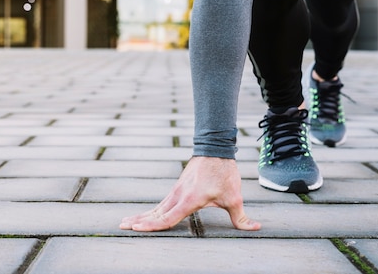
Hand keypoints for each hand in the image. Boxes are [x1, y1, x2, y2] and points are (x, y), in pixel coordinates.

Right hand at [120, 156, 260, 231]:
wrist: (215, 149)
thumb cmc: (224, 173)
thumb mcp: (234, 197)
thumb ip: (241, 217)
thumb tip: (255, 227)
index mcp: (189, 200)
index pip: (167, 217)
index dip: (152, 225)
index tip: (136, 228)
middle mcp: (178, 196)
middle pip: (155, 212)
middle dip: (138, 220)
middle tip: (122, 226)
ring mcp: (176, 191)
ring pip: (155, 207)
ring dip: (141, 215)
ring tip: (125, 221)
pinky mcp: (178, 188)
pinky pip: (161, 203)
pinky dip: (150, 210)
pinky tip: (144, 215)